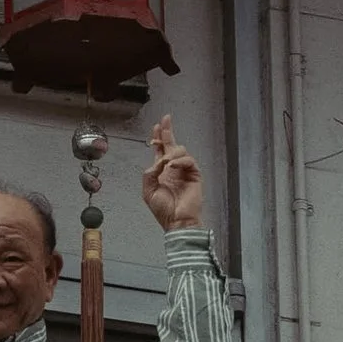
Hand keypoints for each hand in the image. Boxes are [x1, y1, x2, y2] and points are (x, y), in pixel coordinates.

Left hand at [141, 113, 204, 230]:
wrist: (177, 222)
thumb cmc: (164, 210)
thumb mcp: (148, 191)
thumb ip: (149, 173)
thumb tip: (158, 161)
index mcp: (162, 171)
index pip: (160, 150)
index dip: (158, 137)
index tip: (156, 127)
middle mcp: (174, 168)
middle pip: (172, 144)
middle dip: (168, 131)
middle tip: (166, 119)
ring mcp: (184, 171)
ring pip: (181, 151)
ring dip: (171, 152)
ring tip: (165, 161)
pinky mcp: (194, 175)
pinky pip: (189, 161)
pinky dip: (180, 161)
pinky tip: (172, 165)